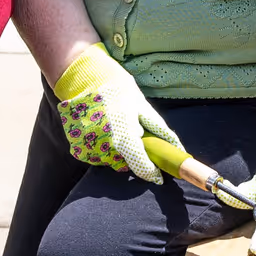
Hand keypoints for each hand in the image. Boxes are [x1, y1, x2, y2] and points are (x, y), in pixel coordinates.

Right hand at [54, 43, 182, 183]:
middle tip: (133, 136)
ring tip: (116, 128)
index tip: (158, 175)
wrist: (85, 79)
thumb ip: (159, 131)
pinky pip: (97, 157)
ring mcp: (89, 148)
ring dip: (117, 152)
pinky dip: (103, 150)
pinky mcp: (78, 149)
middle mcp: (104, 145)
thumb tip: (177, 148)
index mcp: (123, 133)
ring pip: (111, 161)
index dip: (151, 172)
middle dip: (133, 156)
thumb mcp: (143, 107)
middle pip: (125, 164)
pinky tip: (104, 131)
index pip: (139, 164)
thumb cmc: (118, 91)